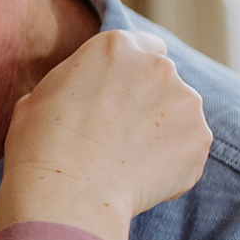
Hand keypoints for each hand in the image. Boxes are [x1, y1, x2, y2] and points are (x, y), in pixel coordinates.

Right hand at [0, 30, 211, 239]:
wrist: (66, 193)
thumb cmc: (41, 145)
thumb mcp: (40, 96)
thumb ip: (73, 84)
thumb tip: (76, 96)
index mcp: (115, 47)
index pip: (144, 46)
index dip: (133, 72)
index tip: (122, 94)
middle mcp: (157, 66)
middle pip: (164, 79)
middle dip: (149, 101)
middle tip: (120, 134)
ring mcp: (185, 101)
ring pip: (180, 114)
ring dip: (163, 131)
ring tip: (129, 161)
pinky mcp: (200, 139)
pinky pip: (188, 148)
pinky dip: (172, 163)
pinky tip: (141, 179)